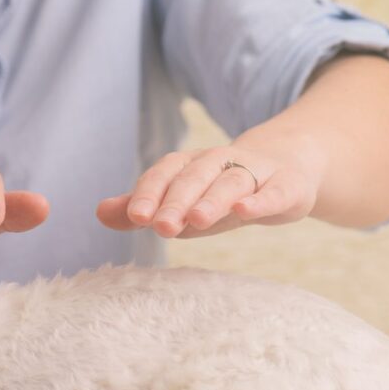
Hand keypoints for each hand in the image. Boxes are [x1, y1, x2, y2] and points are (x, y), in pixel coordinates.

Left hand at [96, 142, 324, 237]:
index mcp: (190, 165)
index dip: (150, 193)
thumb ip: (141, 209)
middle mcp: (220, 163)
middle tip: (161, 226)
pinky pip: (274, 192)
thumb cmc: (220, 193)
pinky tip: (245, 210)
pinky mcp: (288, 186)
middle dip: (177, 201)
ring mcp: (256, 172)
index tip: (136, 216)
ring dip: (212, 200)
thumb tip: (99, 212)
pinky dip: (260, 200)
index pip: (165, 173)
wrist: (286, 167)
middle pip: (195, 178)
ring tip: (196, 220)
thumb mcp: (181, 202)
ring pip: (231, 183)